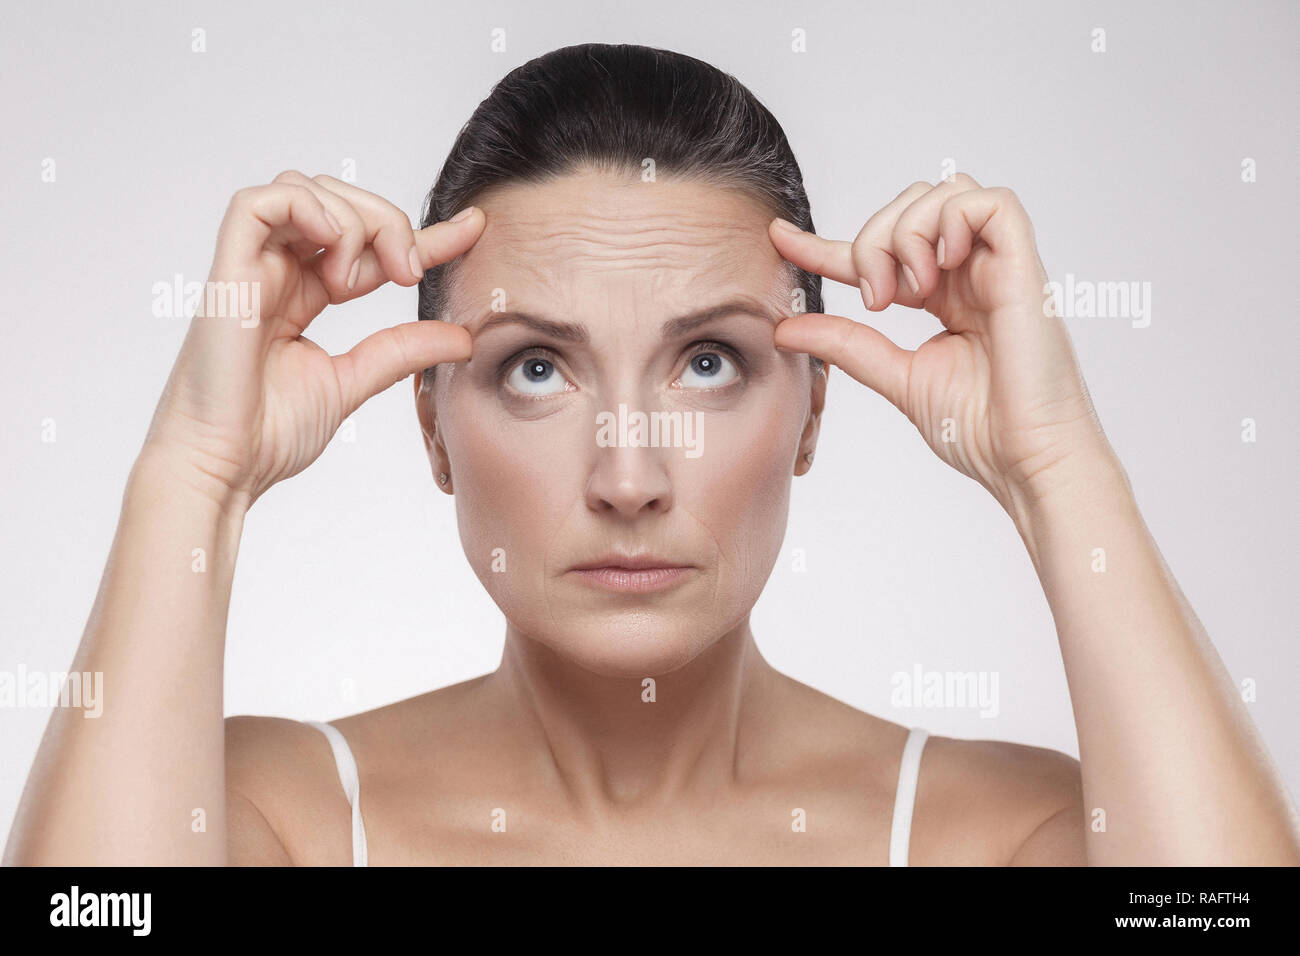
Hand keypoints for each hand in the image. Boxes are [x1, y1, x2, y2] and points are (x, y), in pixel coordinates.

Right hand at [142, 170, 482, 508]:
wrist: (225, 468)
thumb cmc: (267, 435)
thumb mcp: (356, 381)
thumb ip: (403, 351)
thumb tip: (462, 336)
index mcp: (302, 294)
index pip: (369, 244)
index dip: (423, 232)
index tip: (474, 228)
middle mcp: (277, 272)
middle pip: (339, 201)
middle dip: (389, 222)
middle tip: (409, 273)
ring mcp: (250, 269)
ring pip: (305, 189)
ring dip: (352, 221)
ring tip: (358, 282)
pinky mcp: (227, 273)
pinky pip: (258, 203)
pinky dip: (307, 209)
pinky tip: (333, 249)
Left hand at [769, 173, 1117, 514]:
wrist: (1024, 460)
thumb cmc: (982, 430)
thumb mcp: (894, 377)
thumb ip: (845, 345)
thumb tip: (786, 327)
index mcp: (945, 298)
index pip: (879, 251)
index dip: (825, 242)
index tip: (779, 238)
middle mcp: (971, 275)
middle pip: (910, 206)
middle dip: (873, 240)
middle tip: (875, 300)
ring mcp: (998, 268)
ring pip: (946, 192)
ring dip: (908, 232)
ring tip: (910, 291)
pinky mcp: (1024, 268)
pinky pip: (991, 203)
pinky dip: (953, 221)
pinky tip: (942, 267)